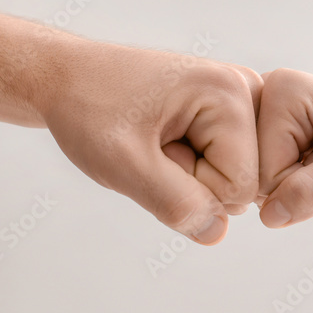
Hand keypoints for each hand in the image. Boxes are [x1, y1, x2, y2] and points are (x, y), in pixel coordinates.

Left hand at [39, 38, 261, 244]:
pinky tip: (166, 139)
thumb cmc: (89, 109)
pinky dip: (193, 164)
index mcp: (228, 91)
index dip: (190, 186)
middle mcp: (243, 88)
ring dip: (191, 173)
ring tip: (156, 139)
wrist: (68, 79)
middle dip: (194, 179)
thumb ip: (173, 202)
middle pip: (245, 182)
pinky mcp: (228, 108)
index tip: (153, 149)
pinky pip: (226, 165)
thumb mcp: (122, 163)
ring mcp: (239, 97)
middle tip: (151, 144)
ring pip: (236, 176)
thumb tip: (217, 232)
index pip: (240, 187)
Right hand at [255, 69, 312, 227]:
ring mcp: (269, 110)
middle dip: (296, 188)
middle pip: (255, 174)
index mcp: (282, 91)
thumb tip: (269, 216)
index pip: (261, 171)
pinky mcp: (277, 126)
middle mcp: (267, 94)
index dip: (299, 188)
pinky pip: (271, 174)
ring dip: (299, 187)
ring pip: (262, 179)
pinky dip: (300, 182)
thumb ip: (311, 190)